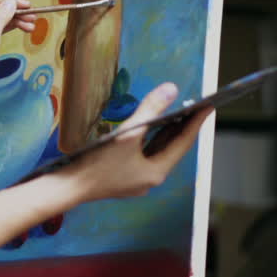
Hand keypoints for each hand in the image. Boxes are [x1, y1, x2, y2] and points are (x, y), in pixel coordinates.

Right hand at [60, 82, 211, 202]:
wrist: (67, 187)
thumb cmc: (96, 163)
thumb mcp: (126, 134)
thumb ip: (149, 110)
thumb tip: (171, 89)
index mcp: (157, 172)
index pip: (183, 142)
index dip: (196, 122)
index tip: (209, 105)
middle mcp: (150, 178)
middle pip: (171, 148)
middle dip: (182, 127)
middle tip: (194, 107)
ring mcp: (136, 180)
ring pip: (157, 153)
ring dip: (165, 134)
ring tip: (176, 114)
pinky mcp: (122, 178)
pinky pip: (143, 156)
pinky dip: (149, 142)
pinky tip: (147, 131)